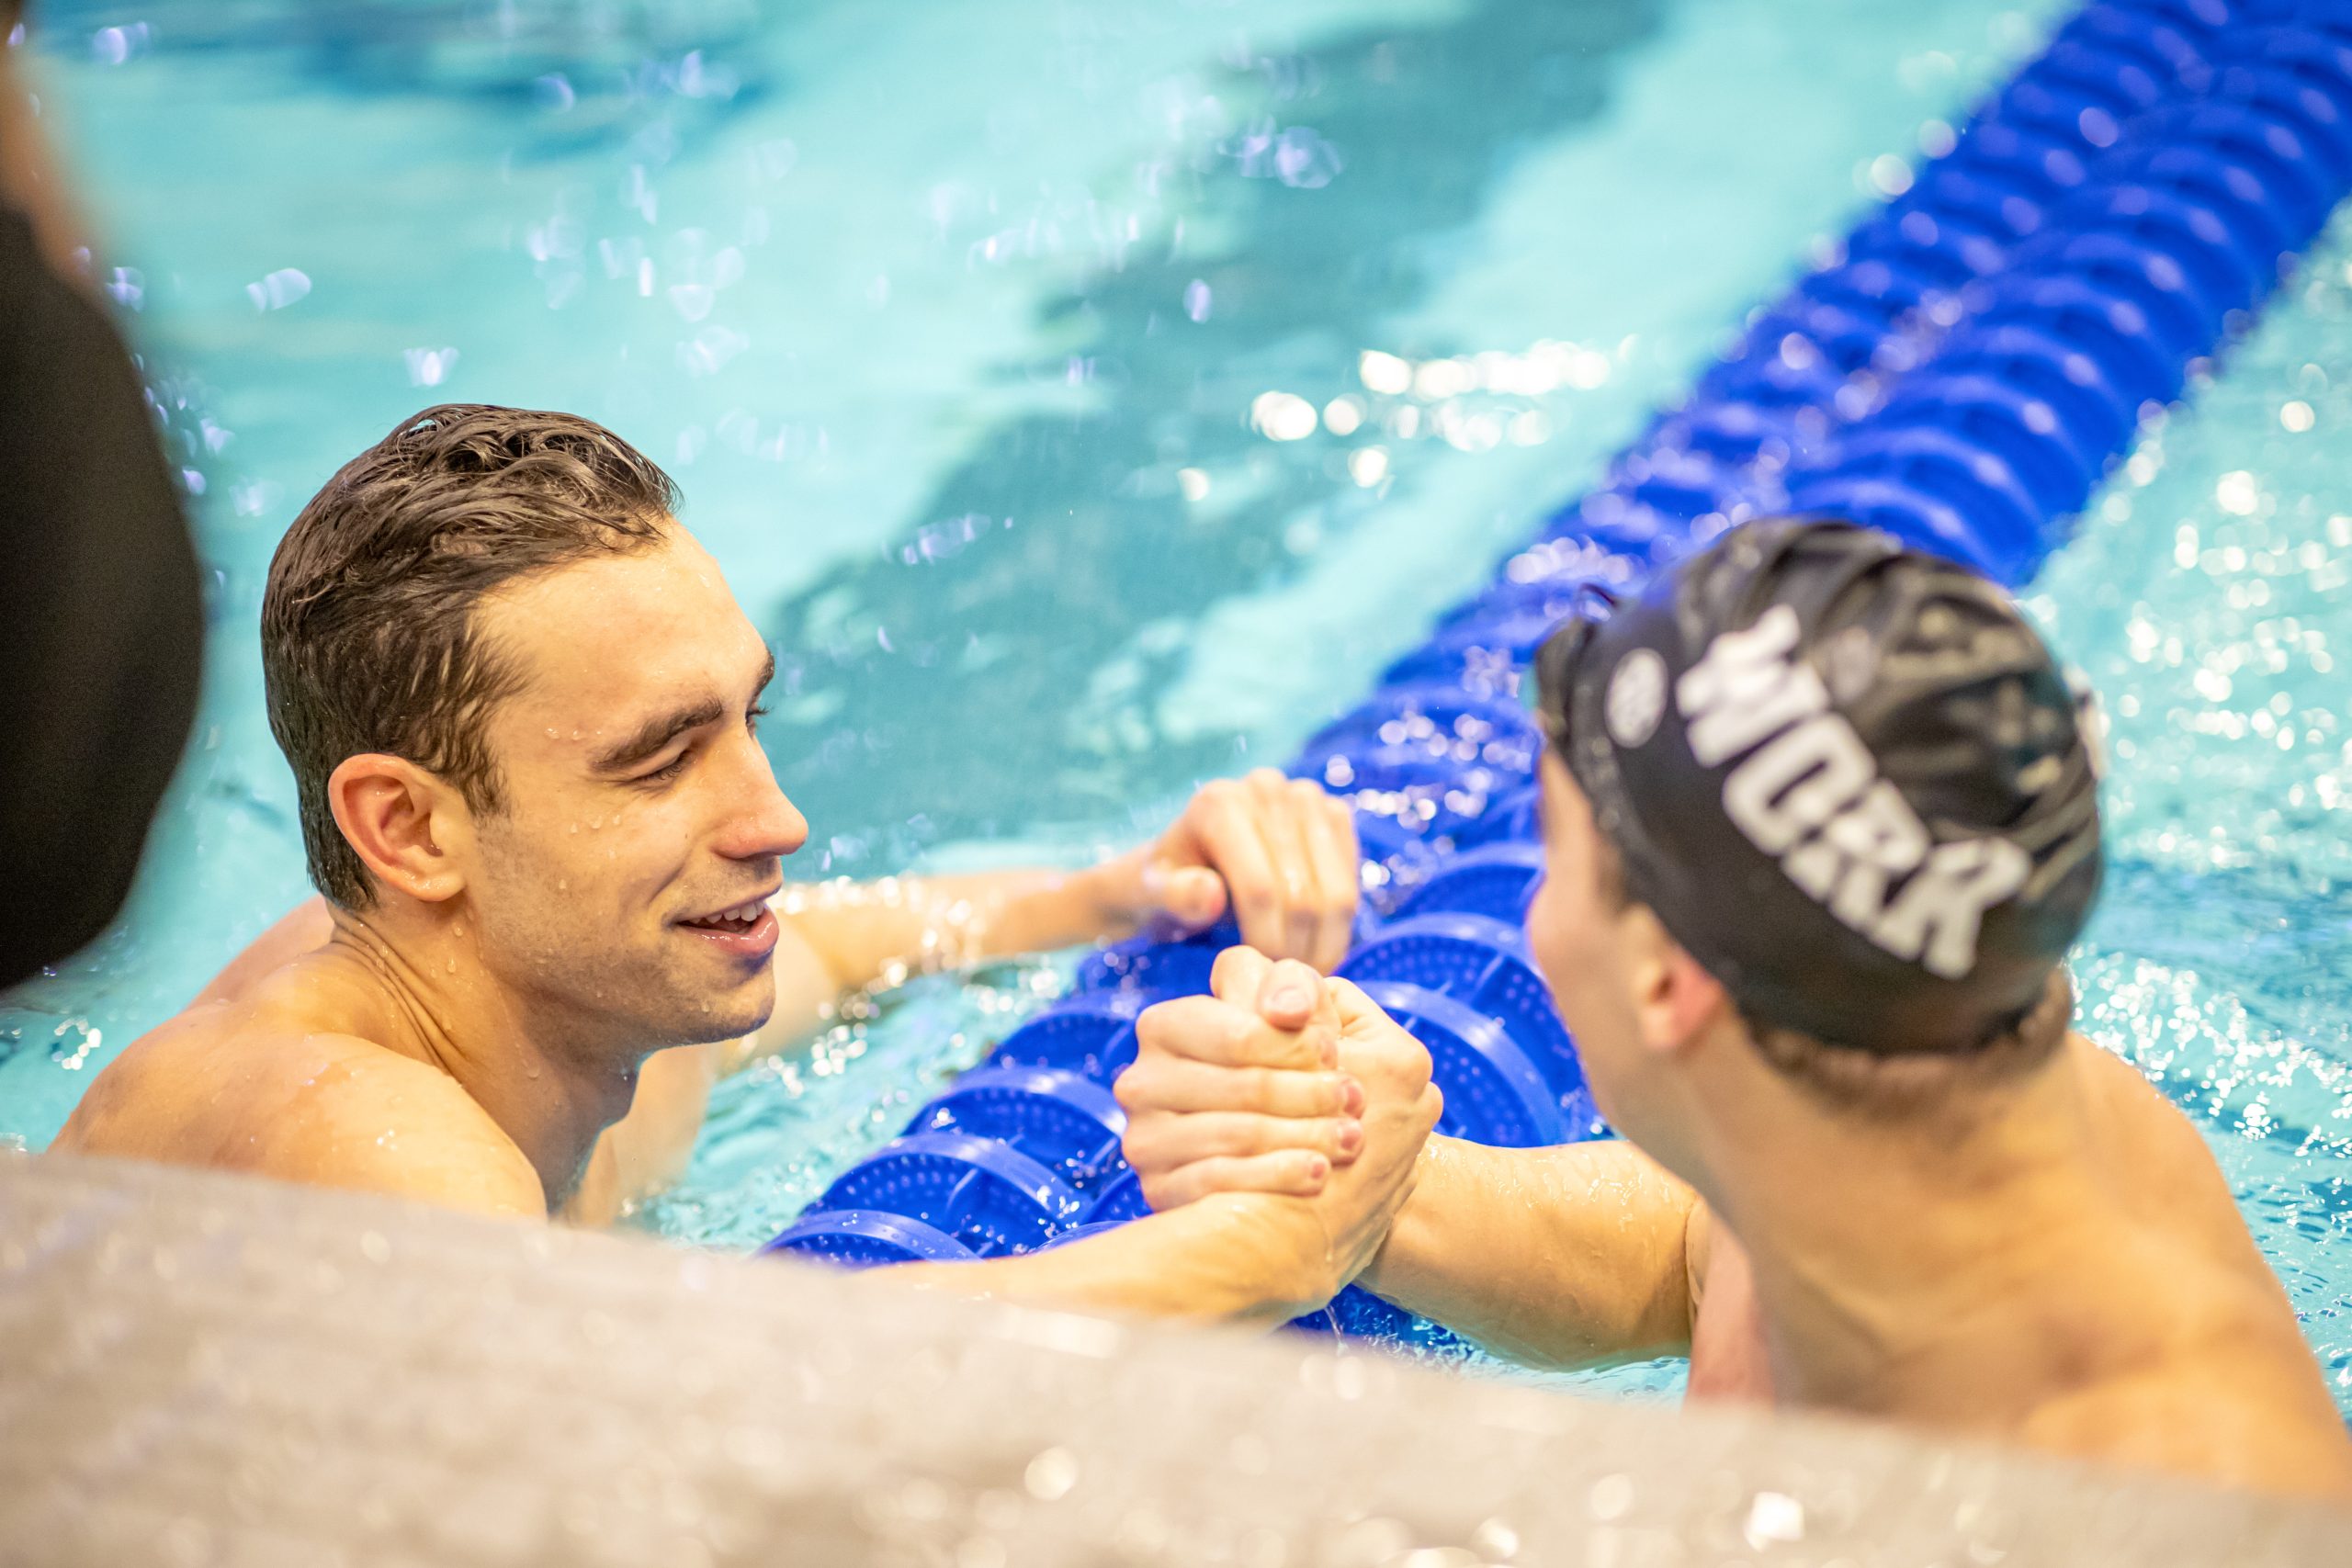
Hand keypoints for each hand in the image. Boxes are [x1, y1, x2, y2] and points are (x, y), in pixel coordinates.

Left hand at [1090, 769, 1360, 971]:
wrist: (1185, 863)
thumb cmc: (1164, 885)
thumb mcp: (1152, 896)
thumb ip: (1175, 897)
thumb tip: (1211, 895)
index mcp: (1219, 804)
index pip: (1260, 889)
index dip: (1264, 943)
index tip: (1257, 981)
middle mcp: (1266, 788)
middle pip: (1303, 894)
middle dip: (1295, 952)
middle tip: (1283, 994)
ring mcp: (1305, 796)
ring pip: (1337, 893)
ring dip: (1324, 945)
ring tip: (1301, 977)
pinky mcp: (1333, 813)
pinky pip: (1352, 881)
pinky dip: (1339, 926)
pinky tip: (1314, 949)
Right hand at [1118, 947, 1440, 1298]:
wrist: (1303, 1172)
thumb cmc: (1301, 1075)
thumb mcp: (1307, 1019)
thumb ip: (1295, 988)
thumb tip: (1286, 1007)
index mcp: (1167, 1024)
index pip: (1239, 1032)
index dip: (1296, 1043)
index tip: (1336, 1052)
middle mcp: (1143, 1079)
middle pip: (1242, 1084)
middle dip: (1309, 1092)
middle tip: (1355, 1100)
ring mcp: (1146, 1137)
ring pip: (1236, 1132)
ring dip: (1304, 1134)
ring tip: (1350, 1138)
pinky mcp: (1160, 1188)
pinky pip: (1220, 1180)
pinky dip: (1277, 1174)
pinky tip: (1317, 1173)